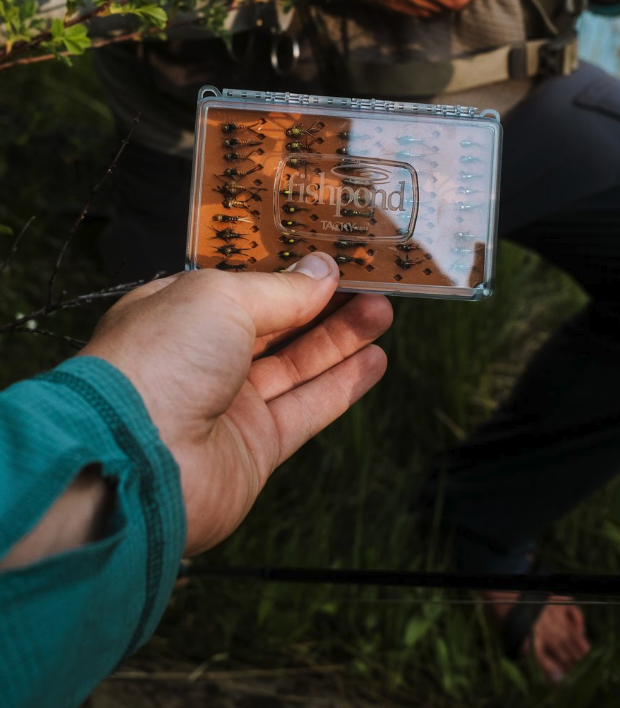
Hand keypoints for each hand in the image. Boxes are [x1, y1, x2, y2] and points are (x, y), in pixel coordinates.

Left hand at [80, 254, 391, 554]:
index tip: (330, 256)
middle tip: (371, 282)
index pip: (242, 286)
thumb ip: (280, 289)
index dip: (287, 271)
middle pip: (275, 324)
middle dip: (324, 302)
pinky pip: (306, 409)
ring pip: (296, 365)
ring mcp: (227, 404)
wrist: (138, 461)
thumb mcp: (222, 299)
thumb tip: (322, 271)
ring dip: (341, 338)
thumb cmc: (161, 361)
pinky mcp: (254, 447)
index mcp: (179, 313)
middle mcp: (201, 358)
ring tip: (384, 311)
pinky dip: (342, 385)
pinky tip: (375, 361)